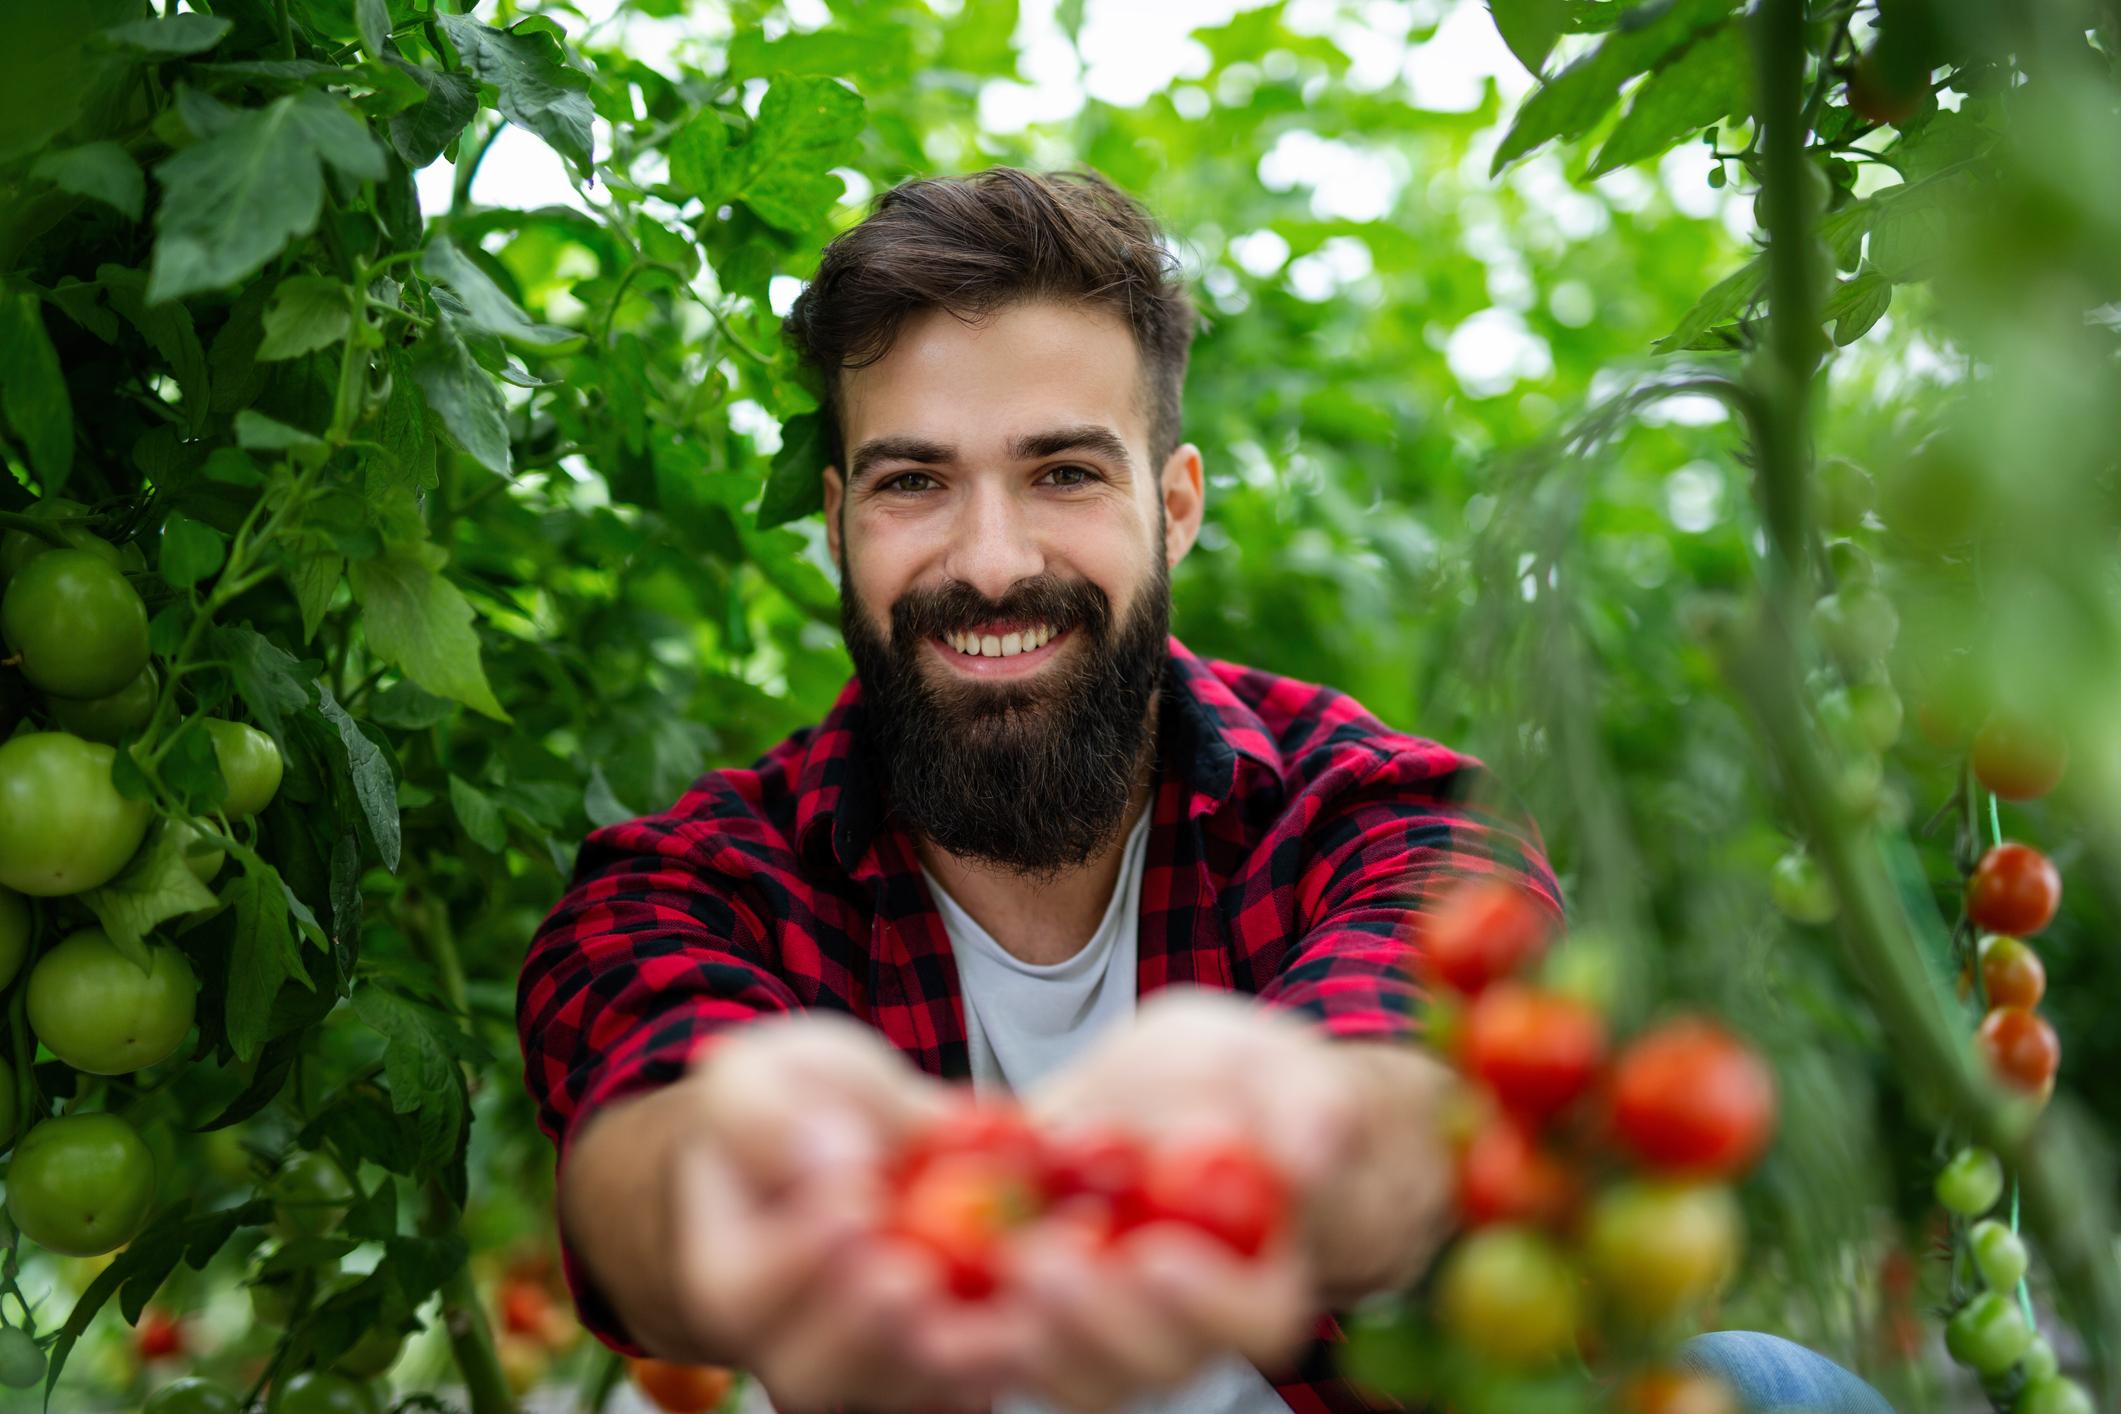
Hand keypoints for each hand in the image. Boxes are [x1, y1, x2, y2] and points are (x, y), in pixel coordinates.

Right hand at [569, 1013, 1034, 1410]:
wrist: (851, 1136)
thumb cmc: (797, 1112)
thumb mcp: (765, 1076)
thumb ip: (771, 1116)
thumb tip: (828, 1155)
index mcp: (730, 1272)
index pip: (744, 1293)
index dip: (798, 1257)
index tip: (855, 1200)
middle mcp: (788, 1340)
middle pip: (811, 1372)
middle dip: (866, 1329)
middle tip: (912, 1277)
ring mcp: (866, 1363)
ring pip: (894, 1391)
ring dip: (951, 1357)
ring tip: (997, 1309)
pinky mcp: (937, 1369)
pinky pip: (962, 1388)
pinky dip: (1004, 1356)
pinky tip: (1037, 1312)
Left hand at [1005, 988, 1363, 1408]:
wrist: (1174, 1092)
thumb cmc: (1242, 1080)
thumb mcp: (1274, 1065)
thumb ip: (1305, 1104)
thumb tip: (1309, 1156)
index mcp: (1265, 1277)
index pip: (1255, 1322)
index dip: (1207, 1304)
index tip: (1154, 1252)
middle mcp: (1189, 1325)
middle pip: (1153, 1362)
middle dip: (1093, 1321)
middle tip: (1039, 1262)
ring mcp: (1112, 1327)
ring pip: (1075, 1371)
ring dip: (1020, 1338)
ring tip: (968, 1283)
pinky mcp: (1040, 1307)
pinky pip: (1006, 1339)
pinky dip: (963, 1324)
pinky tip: (916, 1288)